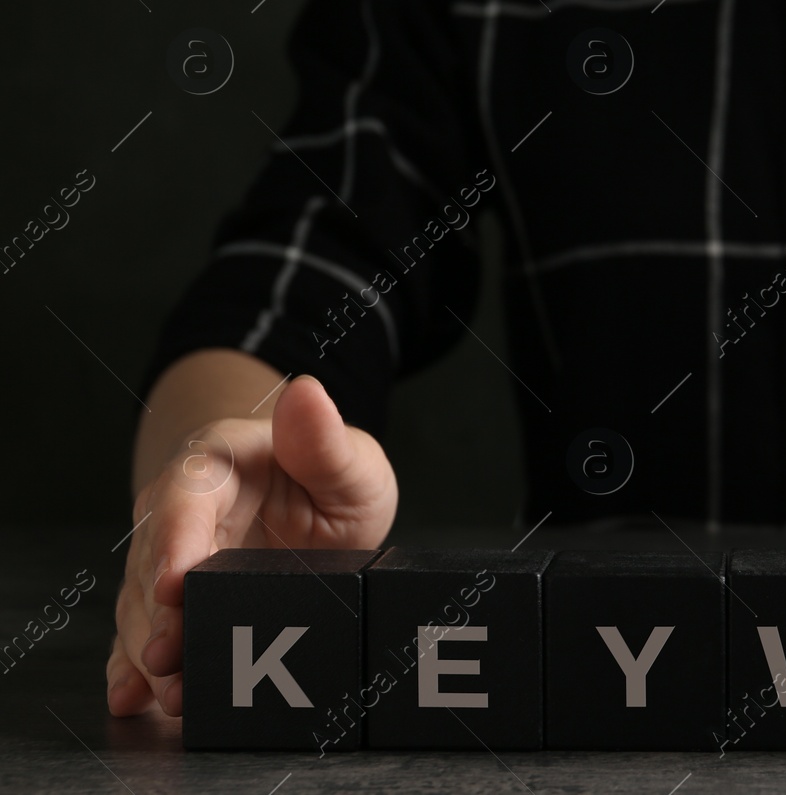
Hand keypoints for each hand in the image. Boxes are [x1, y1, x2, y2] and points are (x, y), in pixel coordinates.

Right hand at [107, 376, 396, 716]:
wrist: (311, 498)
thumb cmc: (326, 473)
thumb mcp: (349, 458)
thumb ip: (326, 438)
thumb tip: (308, 392)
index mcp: (216, 463)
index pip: (186, 498)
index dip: (177, 540)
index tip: (176, 582)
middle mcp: (180, 511)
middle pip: (155, 562)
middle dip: (160, 614)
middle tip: (170, 657)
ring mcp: (172, 559)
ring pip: (145, 605)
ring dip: (151, 651)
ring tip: (172, 694)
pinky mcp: (174, 601)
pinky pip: (145, 633)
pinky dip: (135, 667)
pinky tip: (132, 697)